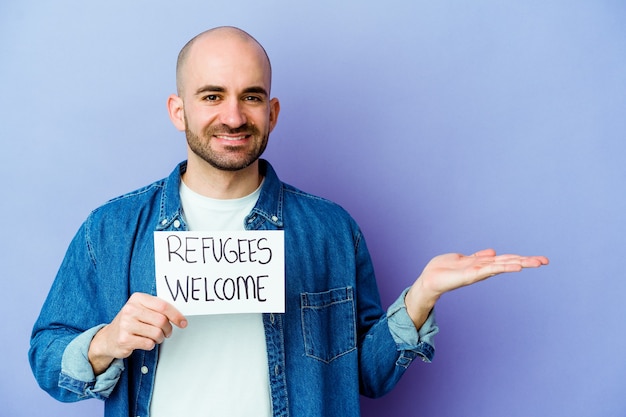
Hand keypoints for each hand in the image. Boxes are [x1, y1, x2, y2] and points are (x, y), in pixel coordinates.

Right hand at [88, 293, 186, 374]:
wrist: (108, 338)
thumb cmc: (129, 322)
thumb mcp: (141, 309)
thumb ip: (157, 309)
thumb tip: (179, 315)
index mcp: (137, 299)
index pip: (163, 306)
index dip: (176, 315)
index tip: (183, 322)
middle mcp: (130, 309)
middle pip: (161, 320)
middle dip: (168, 329)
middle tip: (167, 332)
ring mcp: (126, 324)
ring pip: (156, 333)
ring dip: (160, 338)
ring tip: (155, 337)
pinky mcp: (124, 339)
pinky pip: (148, 343)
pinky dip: (151, 344)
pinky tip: (144, 341)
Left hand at [405, 249, 548, 328]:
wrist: (429, 280)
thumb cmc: (443, 270)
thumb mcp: (462, 258)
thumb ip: (478, 256)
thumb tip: (493, 252)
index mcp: (482, 264)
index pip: (505, 259)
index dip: (521, 258)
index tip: (539, 259)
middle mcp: (483, 268)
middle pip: (508, 262)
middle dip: (526, 261)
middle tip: (545, 261)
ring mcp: (479, 272)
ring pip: (502, 265)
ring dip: (519, 263)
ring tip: (536, 262)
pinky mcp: (471, 275)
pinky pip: (490, 269)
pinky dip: (503, 267)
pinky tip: (515, 266)